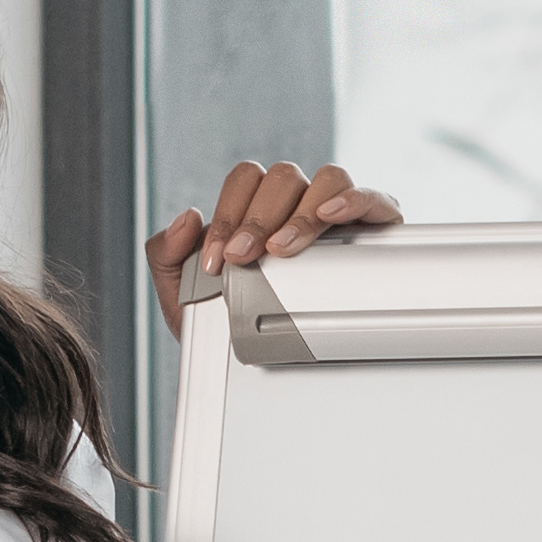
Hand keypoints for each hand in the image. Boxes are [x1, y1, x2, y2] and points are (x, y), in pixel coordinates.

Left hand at [150, 159, 400, 317]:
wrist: (278, 364)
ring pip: (325, 179)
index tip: (215, 260)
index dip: (227, 214)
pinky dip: (351, 200)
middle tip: (243, 258)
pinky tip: (331, 217)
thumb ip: (167, 255)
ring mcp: (337, 209)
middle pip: (282, 176)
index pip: (244, 181)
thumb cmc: (235, 324)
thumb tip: (187, 217)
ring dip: (300, 214)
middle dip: (258, 219)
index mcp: (257, 204)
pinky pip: (370, 197)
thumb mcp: (185, 296)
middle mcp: (298, 199)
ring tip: (283, 251)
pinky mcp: (375, 224)